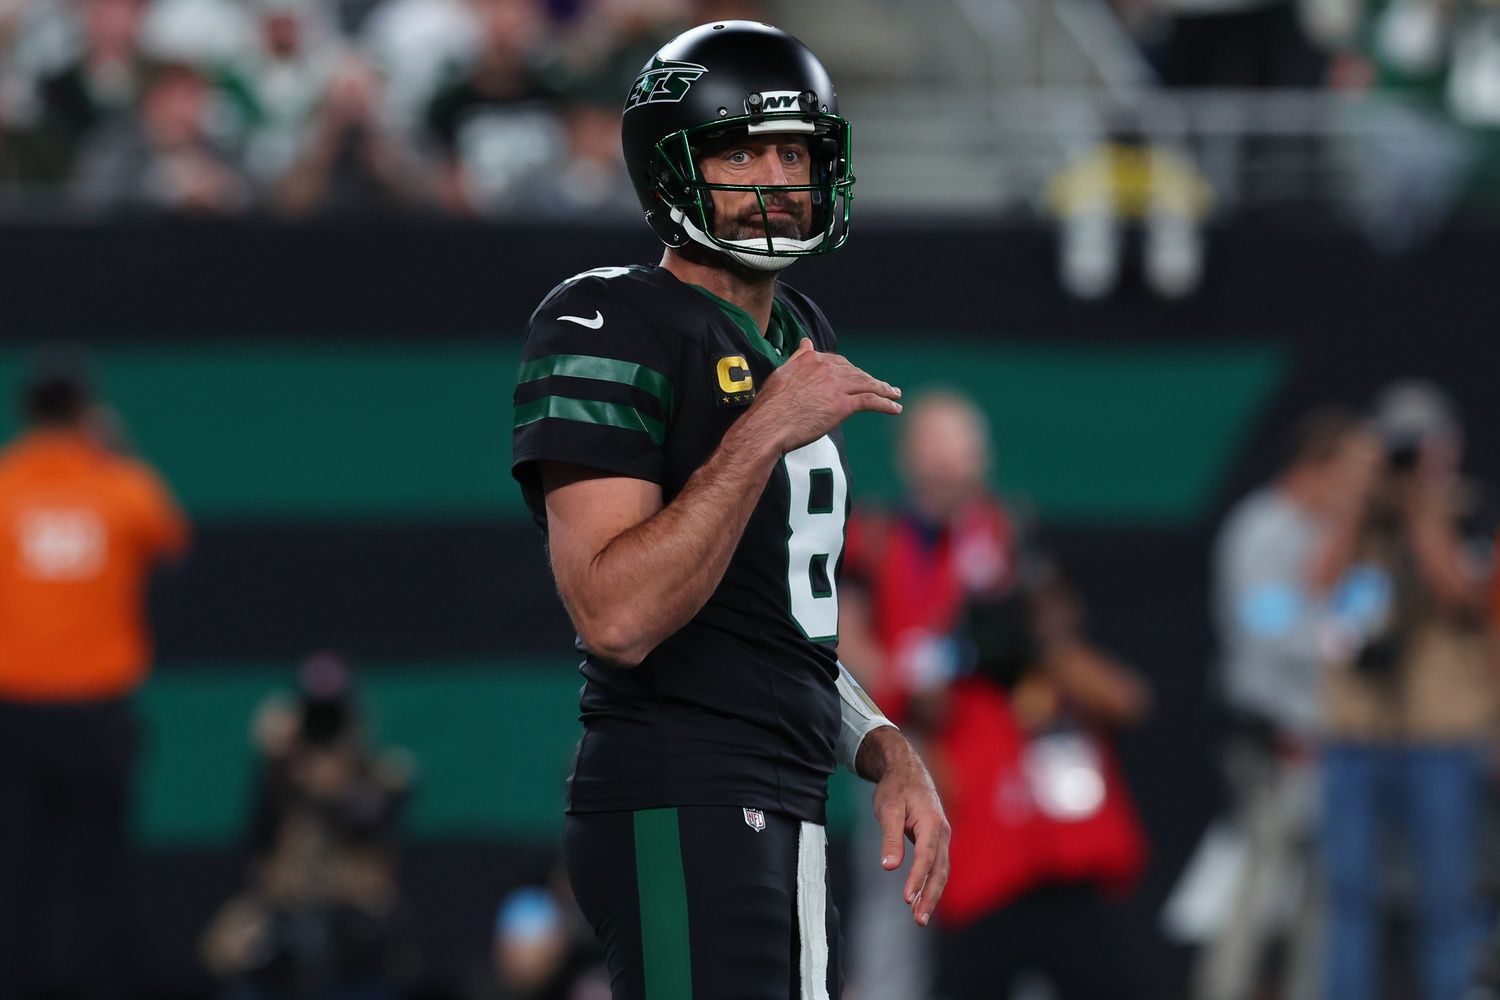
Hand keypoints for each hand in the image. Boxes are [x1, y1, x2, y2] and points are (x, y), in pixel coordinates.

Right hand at [743, 339, 900, 454]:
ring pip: (867, 384)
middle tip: (882, 386)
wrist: (769, 425)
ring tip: (895, 394)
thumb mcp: (781, 373)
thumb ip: (798, 358)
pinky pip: (871, 401)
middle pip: (855, 372)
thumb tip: (806, 342)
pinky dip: (886, 404)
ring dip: (884, 389)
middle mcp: (826, 368)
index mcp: (810, 359)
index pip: (837, 362)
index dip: (850, 371)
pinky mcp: (843, 405)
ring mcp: (836, 386)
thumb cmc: (770, 406)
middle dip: (870, 379)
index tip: (857, 376)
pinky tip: (895, 408)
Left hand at [861, 728, 950, 926]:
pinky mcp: (936, 841)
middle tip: (919, 919)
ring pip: (940, 870)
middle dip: (930, 896)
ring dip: (931, 894)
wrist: (906, 770)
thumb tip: (889, 866)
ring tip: (920, 917)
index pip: (926, 856)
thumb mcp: (888, 809)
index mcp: (932, 822)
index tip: (907, 898)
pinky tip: (921, 898)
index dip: (917, 878)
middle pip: (939, 869)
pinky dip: (930, 883)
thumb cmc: (896, 788)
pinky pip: (937, 866)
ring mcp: (942, 837)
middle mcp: (942, 832)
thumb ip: (890, 837)